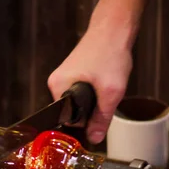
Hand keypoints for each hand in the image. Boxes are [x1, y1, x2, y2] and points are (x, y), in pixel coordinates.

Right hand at [47, 25, 132, 144]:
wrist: (113, 28)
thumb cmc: (110, 53)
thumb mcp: (111, 92)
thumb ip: (102, 118)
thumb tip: (94, 139)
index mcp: (58, 87)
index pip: (67, 120)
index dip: (86, 122)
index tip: (100, 116)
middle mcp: (55, 82)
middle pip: (72, 112)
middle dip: (91, 110)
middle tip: (106, 95)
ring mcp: (63, 77)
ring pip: (78, 103)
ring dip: (94, 100)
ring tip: (105, 84)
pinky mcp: (71, 74)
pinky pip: (80, 93)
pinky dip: (94, 91)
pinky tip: (103, 80)